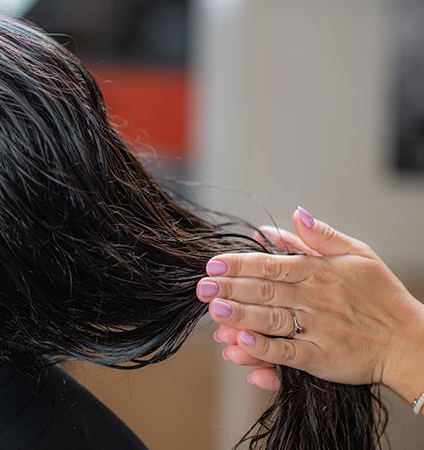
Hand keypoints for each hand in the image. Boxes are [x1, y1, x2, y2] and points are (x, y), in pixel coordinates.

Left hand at [197, 207, 423, 403]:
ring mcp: (317, 328)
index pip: (271, 264)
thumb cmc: (380, 296)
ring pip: (271, 320)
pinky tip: (242, 344)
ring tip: (214, 311)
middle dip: (230, 288)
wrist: (409, 341)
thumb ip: (321, 237)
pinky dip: (265, 349)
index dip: (239, 264)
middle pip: (264, 290)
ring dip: (241, 315)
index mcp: (318, 272)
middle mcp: (314, 298)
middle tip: (202, 288)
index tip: (213, 265)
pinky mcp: (321, 357)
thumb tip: (293, 215)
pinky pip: (288, 353)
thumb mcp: (358, 254)